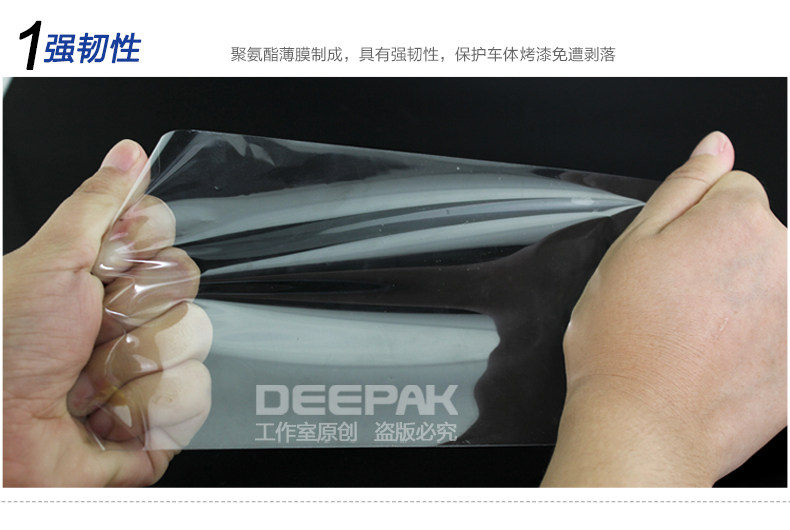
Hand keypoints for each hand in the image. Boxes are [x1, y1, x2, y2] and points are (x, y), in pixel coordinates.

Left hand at [3, 140, 211, 486]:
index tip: (107, 265)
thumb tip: (129, 153)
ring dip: (134, 367)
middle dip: (134, 313)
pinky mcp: (161, 417)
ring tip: (88, 385)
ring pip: (194, 342)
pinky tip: (109, 417)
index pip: (164, 240)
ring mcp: (146, 367)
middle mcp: (128, 319)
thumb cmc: (5, 350)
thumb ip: (95, 205)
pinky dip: (148, 410)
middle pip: (185, 288)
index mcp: (102, 278)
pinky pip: (194, 395)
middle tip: (88, 332)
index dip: (142, 251)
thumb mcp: (46, 263)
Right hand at [542, 131, 786, 486]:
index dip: (690, 221)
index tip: (670, 257)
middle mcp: (784, 262)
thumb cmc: (625, 345)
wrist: (644, 427)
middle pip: (754, 235)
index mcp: (741, 222)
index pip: (731, 189)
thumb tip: (714, 148)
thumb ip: (682, 187)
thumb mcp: (632, 247)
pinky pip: (776, 328)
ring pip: (765, 282)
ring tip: (691, 333)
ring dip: (737, 297)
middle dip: (718, 256)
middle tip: (674, 298)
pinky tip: (715, 359)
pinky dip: (754, 337)